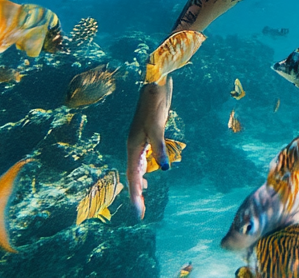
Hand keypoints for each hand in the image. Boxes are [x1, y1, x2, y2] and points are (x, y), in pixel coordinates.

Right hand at [125, 77, 172, 218]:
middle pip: (134, 175)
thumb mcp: (157, 127)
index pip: (133, 177)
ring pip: (138, 167)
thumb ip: (159, 148)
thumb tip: (165, 169)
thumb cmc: (154, 104)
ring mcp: (140, 140)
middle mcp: (134, 146)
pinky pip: (143, 157)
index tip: (138, 214)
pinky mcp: (149, 134)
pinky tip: (149, 172)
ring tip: (142, 197)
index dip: (135, 196)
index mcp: (133, 146)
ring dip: (139, 182)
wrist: (155, 84)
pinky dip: (145, 168)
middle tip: (140, 214)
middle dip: (136, 194)